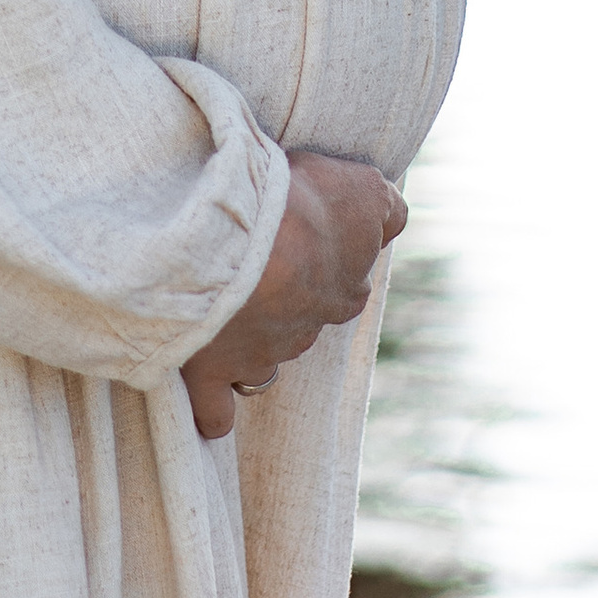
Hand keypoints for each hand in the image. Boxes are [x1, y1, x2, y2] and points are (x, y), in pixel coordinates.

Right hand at [181, 150, 406, 438]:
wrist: (242, 238)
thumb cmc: (296, 201)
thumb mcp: (361, 189)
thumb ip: (379, 204)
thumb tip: (392, 213)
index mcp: (344, 290)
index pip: (345, 284)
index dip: (318, 259)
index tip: (293, 235)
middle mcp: (309, 329)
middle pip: (300, 321)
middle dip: (280, 301)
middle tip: (251, 263)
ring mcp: (261, 355)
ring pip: (260, 361)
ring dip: (244, 341)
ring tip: (215, 310)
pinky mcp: (213, 372)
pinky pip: (216, 409)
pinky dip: (212, 407)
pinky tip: (204, 388)